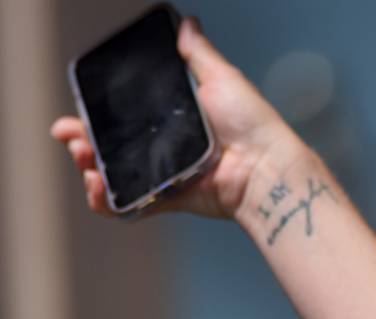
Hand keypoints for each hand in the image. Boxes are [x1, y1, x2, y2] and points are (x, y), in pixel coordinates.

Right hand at [51, 18, 297, 219]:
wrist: (267, 167)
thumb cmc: (251, 123)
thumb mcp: (222, 78)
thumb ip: (198, 53)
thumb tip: (187, 21)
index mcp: (171, 120)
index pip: (122, 118)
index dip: (94, 117)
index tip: (75, 112)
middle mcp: (165, 149)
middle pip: (110, 148)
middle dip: (83, 143)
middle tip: (72, 138)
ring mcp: (166, 176)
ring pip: (115, 177)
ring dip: (90, 171)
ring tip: (86, 164)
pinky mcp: (171, 200)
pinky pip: (132, 206)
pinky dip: (109, 202)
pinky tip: (97, 189)